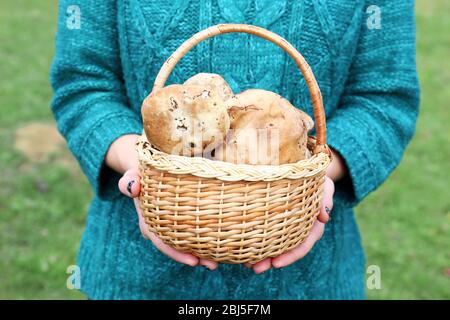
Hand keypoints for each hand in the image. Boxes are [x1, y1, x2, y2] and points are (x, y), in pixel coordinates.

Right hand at [107, 135, 217, 269]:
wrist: (150, 166)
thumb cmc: (143, 169)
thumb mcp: (134, 173)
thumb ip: (130, 180)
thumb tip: (133, 187)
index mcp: (149, 220)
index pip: (162, 240)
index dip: (176, 252)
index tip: (193, 261)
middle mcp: (161, 225)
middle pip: (177, 246)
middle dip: (193, 257)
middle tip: (212, 265)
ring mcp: (172, 222)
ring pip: (187, 241)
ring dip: (202, 251)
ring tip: (219, 261)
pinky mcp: (184, 216)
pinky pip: (194, 229)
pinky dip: (206, 237)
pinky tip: (220, 243)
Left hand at [245, 148, 345, 273]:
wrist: (305, 172)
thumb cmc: (316, 178)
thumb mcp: (325, 184)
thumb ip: (326, 197)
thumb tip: (325, 217)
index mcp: (312, 225)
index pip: (303, 244)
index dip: (291, 255)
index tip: (276, 264)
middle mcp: (298, 229)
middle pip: (285, 250)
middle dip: (271, 261)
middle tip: (255, 269)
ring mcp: (286, 226)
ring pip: (274, 245)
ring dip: (261, 256)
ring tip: (245, 264)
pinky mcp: (275, 220)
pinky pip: (266, 233)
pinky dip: (256, 241)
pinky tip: (243, 247)